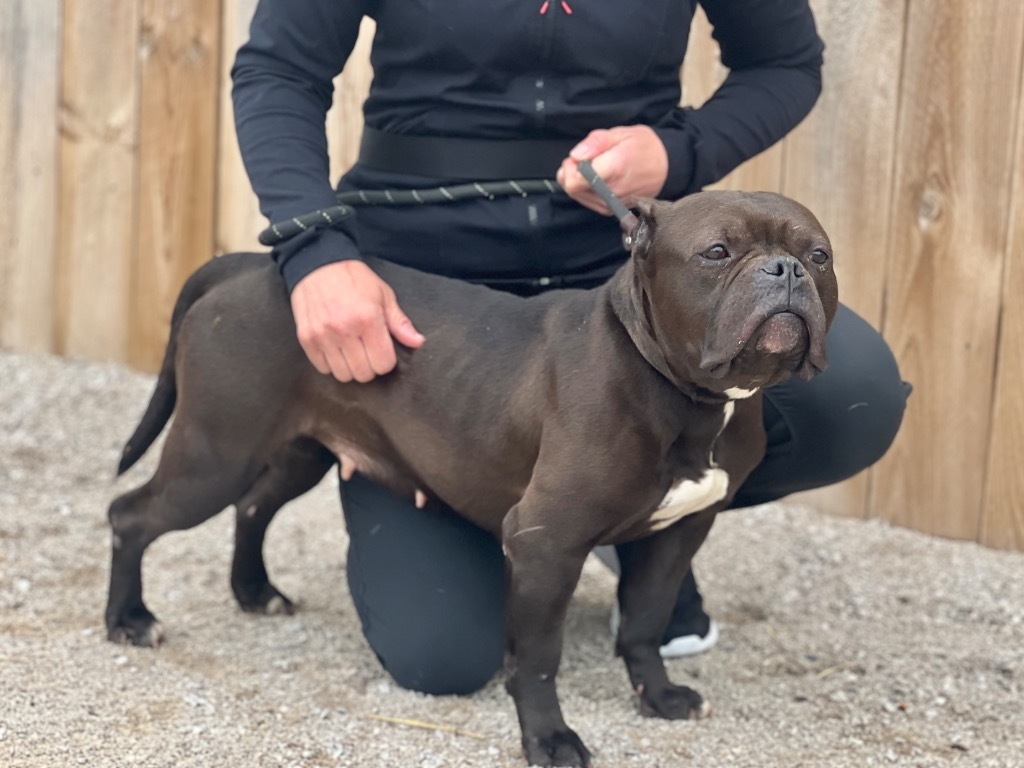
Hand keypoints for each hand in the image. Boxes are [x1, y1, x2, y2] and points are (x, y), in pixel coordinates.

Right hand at [290, 260, 424, 382]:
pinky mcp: (306, 339)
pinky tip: (335, 349)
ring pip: (343, 375)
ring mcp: (322, 336)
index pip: (383, 363)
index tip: (383, 350)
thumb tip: (417, 342)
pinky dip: (331, 364)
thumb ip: (399, 322)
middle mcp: (344, 330)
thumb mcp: (383, 295)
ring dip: (350, 367)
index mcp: (368, 319)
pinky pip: (322, 368)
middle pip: (363, 374)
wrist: (317, 264)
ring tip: (351, 351)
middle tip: (367, 351)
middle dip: (370, 366)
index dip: (386, 360)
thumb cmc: (353, 279)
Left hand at [556, 125, 668, 214]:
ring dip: (578, 181)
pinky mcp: (610, 210)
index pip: (574, 181)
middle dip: (571, 173)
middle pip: (572, 189)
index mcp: (613, 169)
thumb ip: (595, 143)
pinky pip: (587, 201)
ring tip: (595, 168)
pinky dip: (586, 189)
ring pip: (577, 196)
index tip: (579, 157)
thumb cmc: (644, 148)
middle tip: (585, 159)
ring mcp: (610, 204)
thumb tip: (575, 156)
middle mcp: (610, 192)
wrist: (667, 168)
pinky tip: (598, 178)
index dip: (569, 167)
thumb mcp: (620, 134)